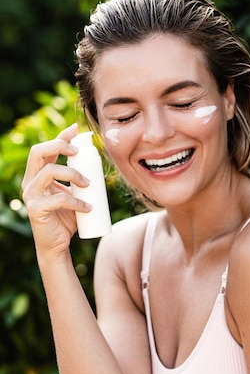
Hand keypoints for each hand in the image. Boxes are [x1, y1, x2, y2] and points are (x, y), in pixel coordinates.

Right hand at [22, 124, 91, 258]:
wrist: (59, 245)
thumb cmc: (68, 216)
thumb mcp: (74, 192)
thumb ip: (78, 177)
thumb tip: (94, 158)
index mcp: (38, 174)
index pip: (45, 148)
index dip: (60, 136)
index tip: (77, 129)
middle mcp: (30, 182)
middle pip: (38, 152)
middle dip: (59, 146)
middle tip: (78, 151)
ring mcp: (31, 195)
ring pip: (48, 171)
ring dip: (72, 174)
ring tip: (89, 183)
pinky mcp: (36, 209)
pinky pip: (58, 199)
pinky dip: (76, 201)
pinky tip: (88, 206)